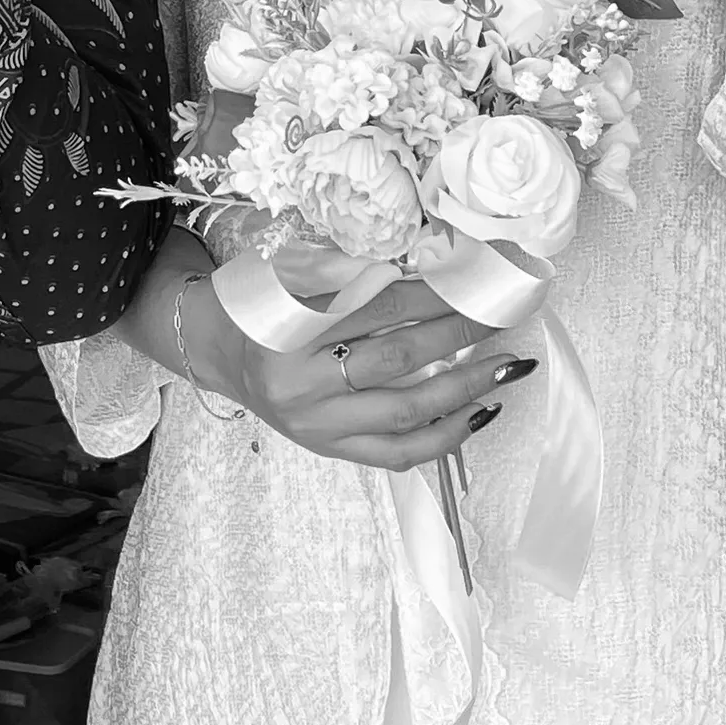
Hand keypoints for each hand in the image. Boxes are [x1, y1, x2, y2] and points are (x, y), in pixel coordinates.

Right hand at [185, 276, 526, 470]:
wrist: (218, 351)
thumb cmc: (259, 304)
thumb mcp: (292, 275)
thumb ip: (351, 274)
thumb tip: (434, 270)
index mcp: (291, 327)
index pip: (381, 308)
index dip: (436, 295)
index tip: (475, 282)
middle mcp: (304, 381)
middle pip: (400, 357)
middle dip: (460, 334)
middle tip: (501, 316)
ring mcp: (318, 422)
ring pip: (407, 412)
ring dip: (466, 388)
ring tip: (506, 368)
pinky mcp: (329, 448)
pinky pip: (398, 454)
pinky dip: (445, 437)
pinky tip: (479, 414)